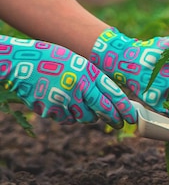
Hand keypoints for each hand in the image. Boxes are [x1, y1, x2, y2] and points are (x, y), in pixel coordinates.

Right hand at [0, 35, 135, 127]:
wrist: (21, 64)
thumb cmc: (54, 61)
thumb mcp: (80, 65)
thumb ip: (95, 81)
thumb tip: (113, 102)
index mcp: (88, 73)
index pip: (114, 95)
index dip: (125, 109)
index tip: (132, 117)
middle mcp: (79, 87)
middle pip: (103, 111)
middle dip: (114, 119)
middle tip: (118, 123)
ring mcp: (64, 100)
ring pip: (86, 118)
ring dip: (89, 115)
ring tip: (80, 103)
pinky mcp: (51, 110)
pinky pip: (68, 119)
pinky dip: (69, 115)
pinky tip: (61, 102)